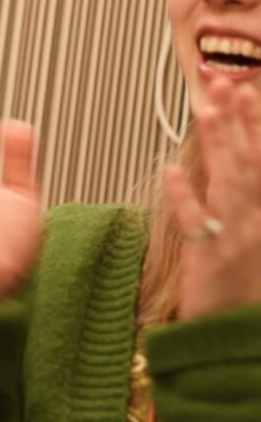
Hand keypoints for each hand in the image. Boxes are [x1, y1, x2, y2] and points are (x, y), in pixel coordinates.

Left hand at [164, 77, 260, 319]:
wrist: (232, 339)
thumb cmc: (238, 286)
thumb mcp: (250, 237)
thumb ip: (245, 197)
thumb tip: (242, 158)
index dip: (256, 124)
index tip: (247, 88)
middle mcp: (258, 223)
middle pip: (249, 164)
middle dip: (238, 122)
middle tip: (225, 82)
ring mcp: (236, 242)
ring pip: (227, 186)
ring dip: (217, 146)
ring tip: (202, 111)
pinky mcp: (209, 262)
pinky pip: (196, 226)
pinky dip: (184, 199)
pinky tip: (170, 172)